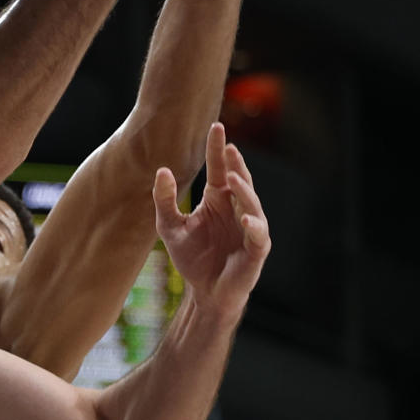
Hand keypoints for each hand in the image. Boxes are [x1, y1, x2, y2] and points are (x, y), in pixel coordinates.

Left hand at [153, 123, 270, 319]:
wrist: (204, 292)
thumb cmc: (192, 257)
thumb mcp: (169, 227)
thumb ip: (164, 200)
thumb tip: (162, 169)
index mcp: (217, 201)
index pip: (219, 170)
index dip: (218, 150)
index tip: (216, 127)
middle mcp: (236, 210)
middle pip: (239, 181)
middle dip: (235, 164)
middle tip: (227, 146)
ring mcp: (249, 229)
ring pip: (252, 204)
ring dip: (243, 190)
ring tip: (231, 177)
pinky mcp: (256, 250)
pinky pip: (258, 235)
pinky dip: (253, 225)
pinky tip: (244, 216)